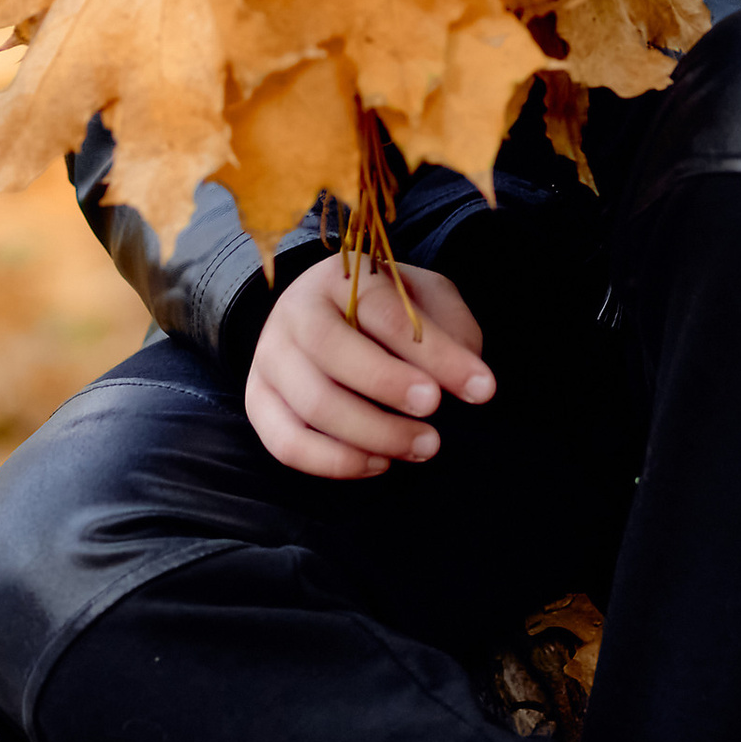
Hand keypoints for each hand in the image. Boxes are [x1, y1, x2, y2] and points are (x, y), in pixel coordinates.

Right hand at [245, 256, 495, 479]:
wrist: (323, 320)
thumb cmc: (386, 313)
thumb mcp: (425, 300)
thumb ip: (450, 329)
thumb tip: (467, 376)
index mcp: (342, 278)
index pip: (387, 313)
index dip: (436, 353)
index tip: (482, 388)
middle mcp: (295, 312)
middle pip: (333, 351)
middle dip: (391, 387)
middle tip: (437, 416)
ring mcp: (270, 358)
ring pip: (313, 403)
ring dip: (374, 434)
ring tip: (424, 446)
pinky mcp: (258, 402)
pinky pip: (287, 443)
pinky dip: (335, 462)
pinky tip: (379, 463)